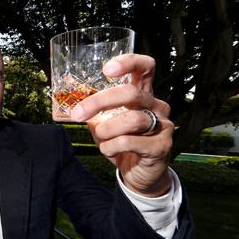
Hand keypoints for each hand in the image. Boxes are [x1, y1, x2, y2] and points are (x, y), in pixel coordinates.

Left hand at [72, 54, 173, 196]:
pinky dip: (110, 147)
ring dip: (106, 129)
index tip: (107, 69)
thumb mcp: (106, 123)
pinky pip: (129, 142)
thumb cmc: (122, 143)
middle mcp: (157, 105)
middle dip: (100, 102)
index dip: (129, 62)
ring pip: (132, 119)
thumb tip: (75, 105)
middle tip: (79, 113)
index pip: (145, 68)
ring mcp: (163, 125)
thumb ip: (96, 112)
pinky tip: (108, 150)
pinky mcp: (161, 146)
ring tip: (99, 137)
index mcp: (144, 94)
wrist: (140, 175)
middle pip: (131, 93)